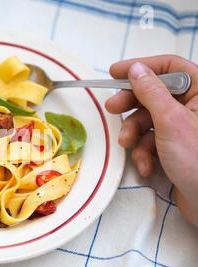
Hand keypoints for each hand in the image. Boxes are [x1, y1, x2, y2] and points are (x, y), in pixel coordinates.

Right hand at [105, 55, 197, 226]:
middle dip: (131, 106)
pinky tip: (146, 165)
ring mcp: (184, 128)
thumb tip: (136, 69)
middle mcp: (194, 107)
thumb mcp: (170, 120)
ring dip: (135, 134)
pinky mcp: (175, 147)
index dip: (141, 67)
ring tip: (128, 146)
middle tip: (111, 108)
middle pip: (155, 93)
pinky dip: (144, 152)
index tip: (115, 73)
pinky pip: (152, 140)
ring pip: (149, 119)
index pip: (170, 66)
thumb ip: (151, 92)